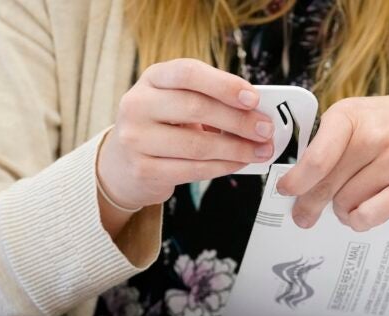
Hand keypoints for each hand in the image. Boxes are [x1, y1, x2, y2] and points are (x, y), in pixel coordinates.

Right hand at [98, 59, 274, 211]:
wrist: (124, 164)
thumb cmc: (162, 128)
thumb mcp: (178, 103)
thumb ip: (211, 101)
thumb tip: (257, 112)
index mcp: (152, 78)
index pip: (188, 72)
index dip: (223, 84)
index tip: (253, 98)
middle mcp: (138, 104)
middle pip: (196, 108)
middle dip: (238, 120)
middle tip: (265, 129)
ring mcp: (136, 139)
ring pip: (197, 144)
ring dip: (236, 149)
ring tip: (260, 151)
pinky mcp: (143, 170)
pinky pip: (193, 169)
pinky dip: (223, 167)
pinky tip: (239, 163)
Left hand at [278, 93, 388, 231]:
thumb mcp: (359, 117)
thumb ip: (328, 144)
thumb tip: (298, 182)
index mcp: (352, 115)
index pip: (317, 157)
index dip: (297, 181)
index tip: (286, 191)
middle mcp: (376, 136)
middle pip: (328, 185)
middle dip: (309, 205)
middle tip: (303, 217)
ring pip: (346, 203)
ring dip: (339, 210)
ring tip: (345, 204)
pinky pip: (369, 216)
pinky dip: (358, 219)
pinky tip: (360, 212)